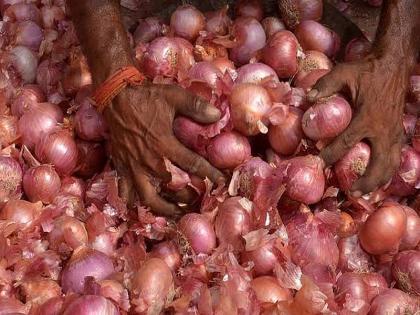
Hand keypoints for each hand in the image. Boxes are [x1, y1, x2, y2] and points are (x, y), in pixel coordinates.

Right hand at [103, 83, 223, 215]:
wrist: (115, 98)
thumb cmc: (146, 97)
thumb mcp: (173, 96)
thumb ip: (196, 106)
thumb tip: (217, 116)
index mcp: (165, 144)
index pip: (193, 165)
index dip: (210, 174)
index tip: (221, 182)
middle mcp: (150, 161)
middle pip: (172, 189)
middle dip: (188, 196)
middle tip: (198, 197)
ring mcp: (134, 167)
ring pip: (148, 199)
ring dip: (163, 208)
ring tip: (175, 211)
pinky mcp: (121, 168)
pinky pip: (126, 192)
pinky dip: (134, 202)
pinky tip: (143, 206)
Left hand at [308, 56, 407, 194]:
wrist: (394, 63)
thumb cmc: (367, 70)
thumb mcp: (344, 72)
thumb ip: (326, 85)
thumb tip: (307, 98)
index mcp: (367, 117)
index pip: (346, 142)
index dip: (331, 154)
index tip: (319, 163)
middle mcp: (383, 129)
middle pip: (378, 164)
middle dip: (366, 181)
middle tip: (351, 193)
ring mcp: (393, 132)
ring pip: (390, 164)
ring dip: (379, 181)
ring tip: (365, 194)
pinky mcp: (398, 132)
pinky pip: (395, 157)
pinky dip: (387, 171)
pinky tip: (379, 180)